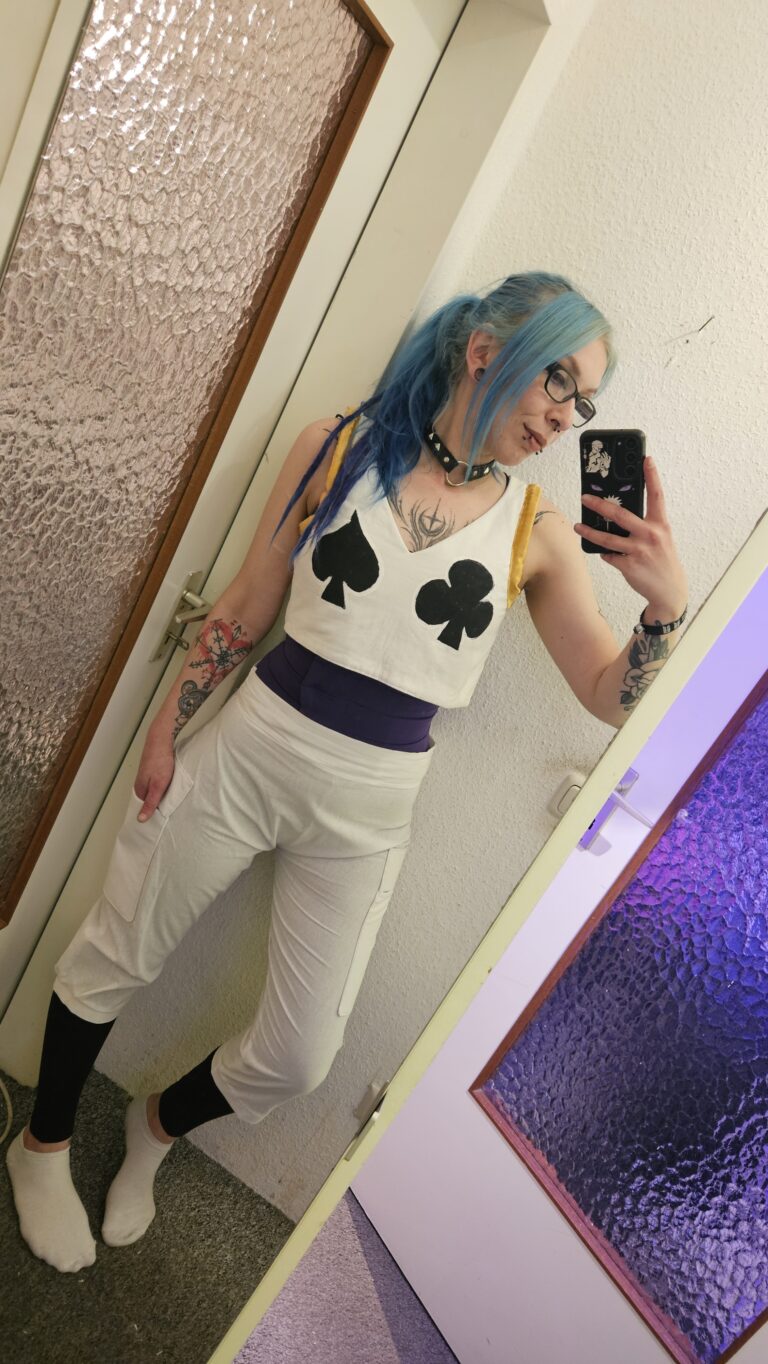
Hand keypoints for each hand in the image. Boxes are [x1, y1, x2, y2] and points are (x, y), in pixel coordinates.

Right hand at [134, 734, 175, 821]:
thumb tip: (140, 819)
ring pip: (153, 791)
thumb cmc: (160, 761)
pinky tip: (170, 788)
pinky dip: (163, 787)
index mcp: (139, 790)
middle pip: (148, 800)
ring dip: (161, 796)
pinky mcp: (152, 770)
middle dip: (157, 806)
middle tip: (169, 813)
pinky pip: (157, 783)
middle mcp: (140, 784)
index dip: (152, 815)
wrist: (161, 738)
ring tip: (171, 802)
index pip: (143, 809)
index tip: (161, 823)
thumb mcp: (158, 786)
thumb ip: (151, 803)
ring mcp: (146, 776)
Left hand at [574, 457, 686, 618]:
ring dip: (589, 531)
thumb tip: (618, 514)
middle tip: (585, 497)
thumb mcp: (661, 539)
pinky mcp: (629, 566)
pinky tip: (604, 552)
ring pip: (607, 538)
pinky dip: (605, 553)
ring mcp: (639, 551)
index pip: (657, 495)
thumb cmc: (662, 561)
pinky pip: (609, 555)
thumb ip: (645, 525)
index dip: (652, 476)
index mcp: (660, 525)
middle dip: (600, 504)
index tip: (645, 458)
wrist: (669, 591)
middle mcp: (651, 535)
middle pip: (621, 514)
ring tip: (577, 526)